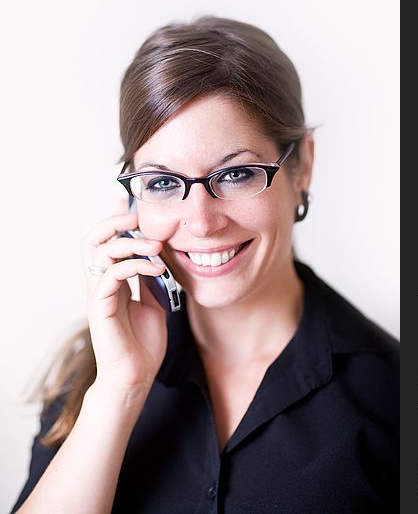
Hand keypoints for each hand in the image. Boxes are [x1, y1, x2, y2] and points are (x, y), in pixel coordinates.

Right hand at [81, 206, 168, 398]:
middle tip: (138, 219)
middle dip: (114, 223)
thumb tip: (157, 261)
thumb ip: (150, 283)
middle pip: (92, 241)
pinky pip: (112, 275)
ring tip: (156, 247)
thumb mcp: (153, 304)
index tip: (132, 207)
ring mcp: (98, 295)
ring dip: (131, 243)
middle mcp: (100, 285)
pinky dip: (135, 265)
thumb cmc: (143, 345)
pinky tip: (157, 268)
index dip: (114, 223)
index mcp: (111, 283)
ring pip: (100, 253)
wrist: (135, 378)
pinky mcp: (100, 307)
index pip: (105, 244)